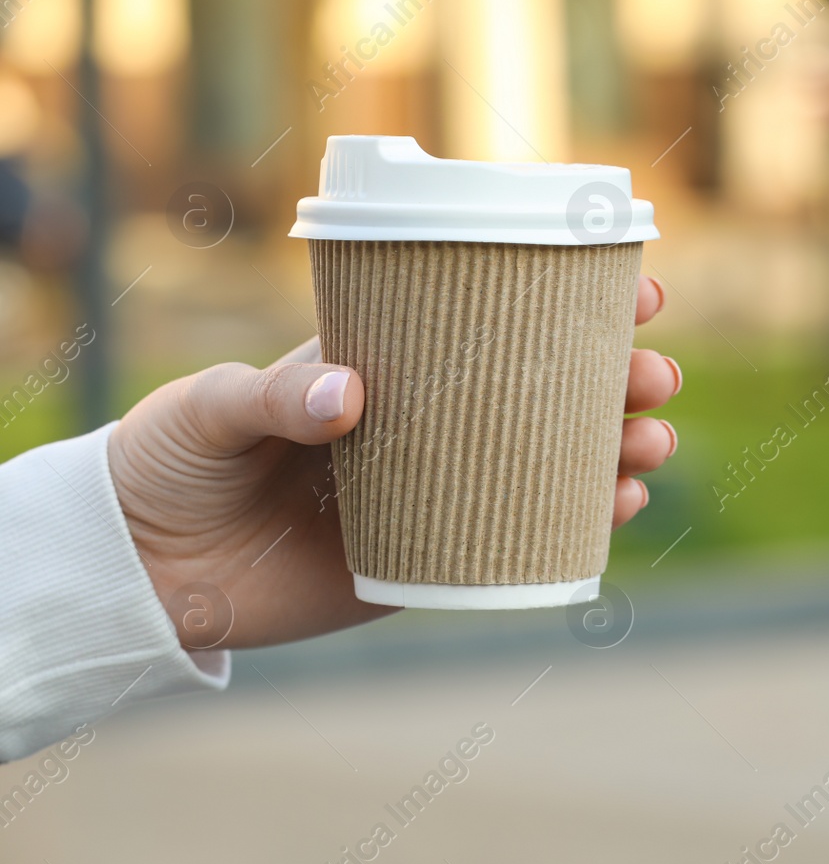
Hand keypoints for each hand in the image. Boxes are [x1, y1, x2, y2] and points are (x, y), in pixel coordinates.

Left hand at [107, 275, 678, 650]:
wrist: (138, 573)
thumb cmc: (166, 463)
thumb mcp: (208, 411)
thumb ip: (273, 398)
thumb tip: (353, 399)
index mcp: (383, 370)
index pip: (488, 325)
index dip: (567, 305)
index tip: (633, 290)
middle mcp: (423, 427)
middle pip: (543, 395)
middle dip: (615, 381)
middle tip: (654, 377)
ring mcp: (433, 493)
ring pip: (549, 465)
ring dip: (614, 450)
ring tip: (650, 444)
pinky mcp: (426, 562)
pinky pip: (518, 544)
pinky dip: (578, 526)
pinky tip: (616, 509)